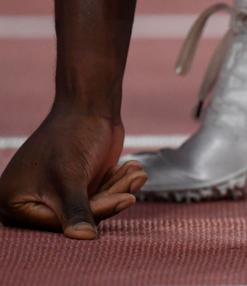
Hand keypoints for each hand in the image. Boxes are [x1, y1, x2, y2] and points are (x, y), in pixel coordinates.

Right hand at [0, 110, 146, 239]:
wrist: (90, 105)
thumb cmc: (73, 136)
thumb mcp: (71, 177)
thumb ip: (77, 210)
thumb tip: (83, 238)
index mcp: (13, 201)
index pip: (60, 223)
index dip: (96, 211)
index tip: (126, 199)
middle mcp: (29, 200)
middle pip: (78, 216)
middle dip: (112, 197)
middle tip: (135, 181)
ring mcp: (54, 193)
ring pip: (93, 207)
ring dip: (119, 188)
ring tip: (136, 170)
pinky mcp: (74, 186)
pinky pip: (99, 196)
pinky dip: (117, 184)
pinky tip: (134, 169)